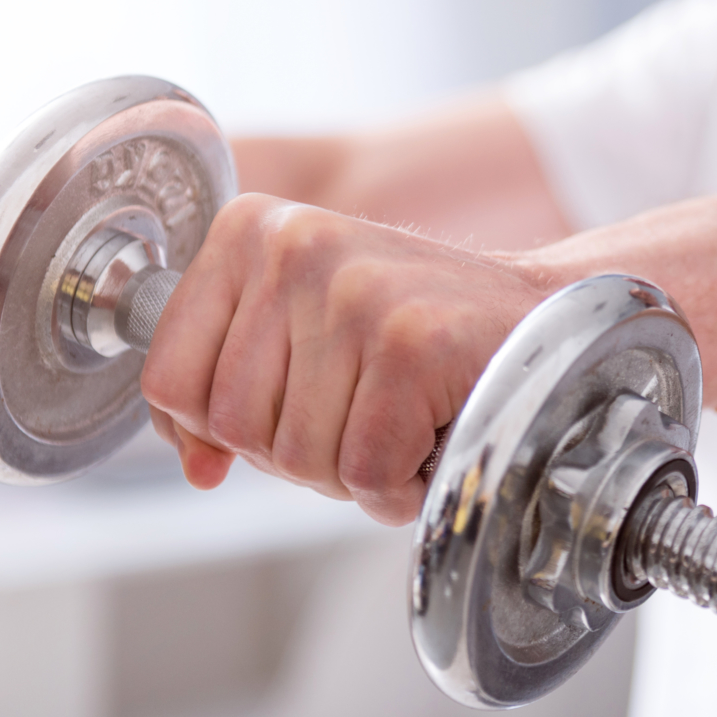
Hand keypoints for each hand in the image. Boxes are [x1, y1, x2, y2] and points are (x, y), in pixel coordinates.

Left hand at [140, 194, 546, 523]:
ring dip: (358, 472)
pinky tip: (433, 436)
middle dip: (302, 453)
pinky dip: (403, 485)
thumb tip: (197, 468)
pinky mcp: (411, 342)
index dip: (221, 428)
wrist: (547, 314)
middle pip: (234, 426)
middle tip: (365, 418)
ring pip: (298, 457)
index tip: (288, 414)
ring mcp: (353, 291)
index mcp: (249, 231)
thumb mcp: (306, 330)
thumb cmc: (422, 335)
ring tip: (404, 419)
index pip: (169, 376)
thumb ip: (231, 384)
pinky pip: (365, 472)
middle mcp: (292, 246)